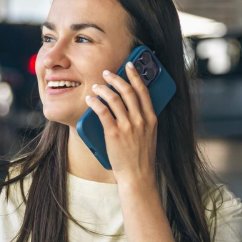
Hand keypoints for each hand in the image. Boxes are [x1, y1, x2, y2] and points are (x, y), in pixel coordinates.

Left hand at [86, 63, 157, 184]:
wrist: (138, 175)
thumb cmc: (141, 156)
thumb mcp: (150, 134)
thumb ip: (144, 118)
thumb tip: (132, 104)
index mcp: (151, 118)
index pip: (143, 90)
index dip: (135, 75)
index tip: (129, 65)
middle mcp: (141, 120)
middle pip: (127, 90)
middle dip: (115, 78)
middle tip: (106, 73)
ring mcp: (128, 126)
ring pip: (114, 98)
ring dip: (103, 89)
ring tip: (96, 87)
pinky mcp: (114, 133)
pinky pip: (102, 111)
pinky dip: (95, 102)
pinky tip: (90, 100)